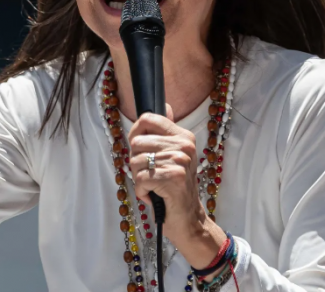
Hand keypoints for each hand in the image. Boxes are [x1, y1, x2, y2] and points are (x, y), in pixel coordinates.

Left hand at [128, 105, 225, 267]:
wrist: (189, 218)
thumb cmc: (174, 187)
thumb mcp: (173, 156)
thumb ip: (166, 132)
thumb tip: (166, 105)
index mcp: (183, 136)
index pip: (148, 118)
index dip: (135, 132)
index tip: (138, 147)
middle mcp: (184, 145)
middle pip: (136, 143)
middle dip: (136, 162)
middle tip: (150, 174)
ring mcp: (179, 161)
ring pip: (135, 161)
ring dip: (138, 178)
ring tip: (153, 185)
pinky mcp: (172, 178)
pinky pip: (139, 178)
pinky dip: (141, 191)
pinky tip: (154, 195)